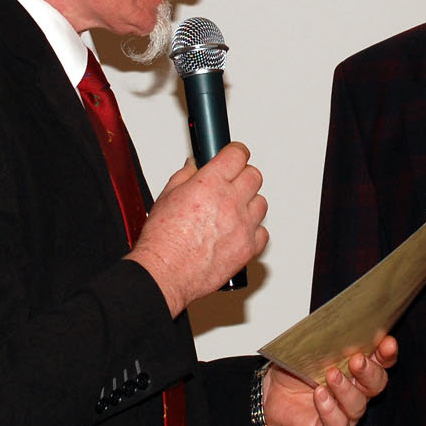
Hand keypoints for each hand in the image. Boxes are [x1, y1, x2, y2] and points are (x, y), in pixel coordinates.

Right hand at [126, 143, 266, 315]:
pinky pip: (263, 233)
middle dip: (243, 176)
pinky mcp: (248, 248)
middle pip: (254, 176)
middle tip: (233, 182)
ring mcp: (242, 225)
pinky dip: (253, 231)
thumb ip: (185, 176)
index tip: (235, 155)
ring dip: (250, 203)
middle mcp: (230, 202)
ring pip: (261, 203)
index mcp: (210, 184)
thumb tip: (193, 166)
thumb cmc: (162, 240)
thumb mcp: (167, 196)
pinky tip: (239, 232)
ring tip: (233, 210)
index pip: (237, 154)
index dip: (236, 153)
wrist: (165, 272)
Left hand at [262, 336, 397, 425]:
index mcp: (358, 367)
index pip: (381, 360)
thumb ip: (327, 339)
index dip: (387, 353)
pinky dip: (330, 410)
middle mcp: (358, 390)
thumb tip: (335, 323)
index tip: (387, 343)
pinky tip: (319, 395)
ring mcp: (346, 412)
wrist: (271, 394)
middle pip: (377, 383)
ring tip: (331, 375)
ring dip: (346, 389)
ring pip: (358, 404)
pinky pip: (338, 425)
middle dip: (369, 371)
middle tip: (357, 360)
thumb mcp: (309, 348)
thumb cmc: (295, 370)